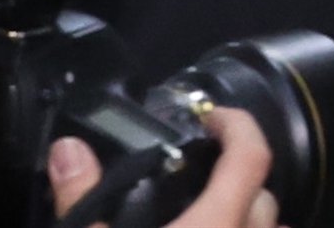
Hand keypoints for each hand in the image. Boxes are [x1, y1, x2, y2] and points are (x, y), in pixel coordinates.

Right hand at [49, 105, 280, 227]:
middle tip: (202, 173)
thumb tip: (69, 150)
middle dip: (241, 179)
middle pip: (264, 199)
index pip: (252, 155)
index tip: (211, 116)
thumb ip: (83, 199)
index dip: (237, 124)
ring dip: (246, 219)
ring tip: (211, 212)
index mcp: (216, 223)